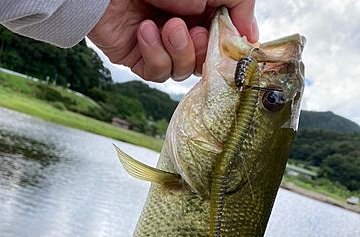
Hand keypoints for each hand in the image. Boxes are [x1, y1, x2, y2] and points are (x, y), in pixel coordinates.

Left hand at [88, 0, 257, 82]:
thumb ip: (237, 5)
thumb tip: (252, 36)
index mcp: (201, 12)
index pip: (222, 41)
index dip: (227, 47)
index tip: (233, 45)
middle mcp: (182, 30)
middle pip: (205, 62)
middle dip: (202, 51)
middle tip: (195, 32)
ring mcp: (160, 46)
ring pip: (182, 72)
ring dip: (179, 51)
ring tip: (168, 26)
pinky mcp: (139, 58)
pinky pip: (156, 74)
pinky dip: (154, 55)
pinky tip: (145, 30)